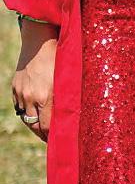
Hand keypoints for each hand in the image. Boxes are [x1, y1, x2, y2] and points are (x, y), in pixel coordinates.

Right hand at [12, 21, 57, 141]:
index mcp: (45, 96)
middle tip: (51, 138)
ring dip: (34, 123)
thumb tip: (70, 117)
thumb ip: (65, 99)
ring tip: (43, 127)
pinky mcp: (15, 87)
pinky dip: (27, 111)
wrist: (39, 43)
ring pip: (26, 117)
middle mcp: (30, 97)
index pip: (47, 126)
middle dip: (43, 134)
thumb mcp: (66, 80)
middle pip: (34, 125)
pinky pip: (19, 106)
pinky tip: (34, 113)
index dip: (52, 136)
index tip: (58, 140)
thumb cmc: (59, 59)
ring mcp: (20, 92)